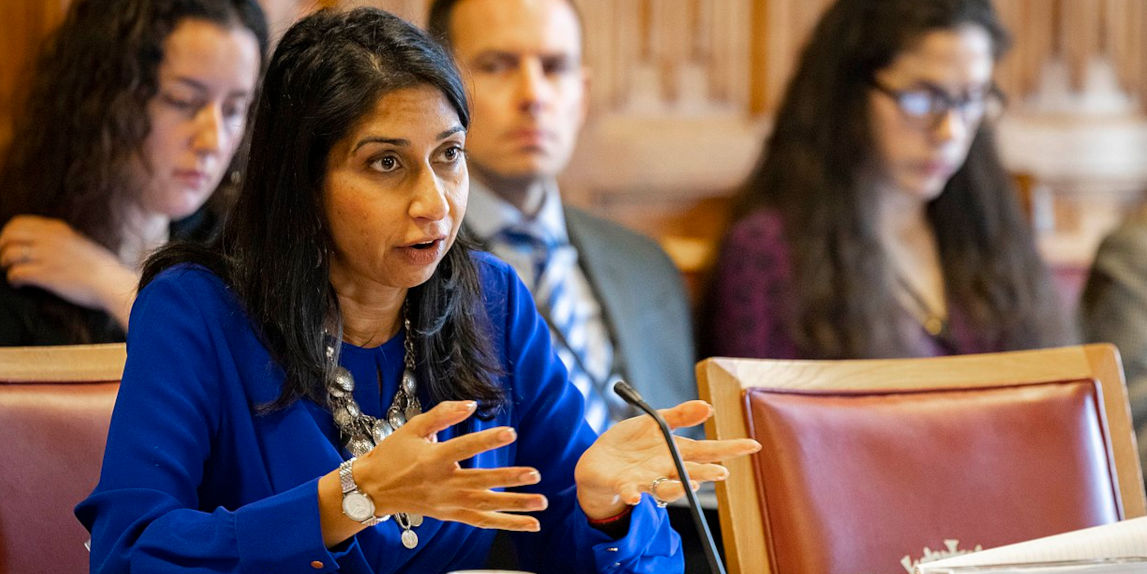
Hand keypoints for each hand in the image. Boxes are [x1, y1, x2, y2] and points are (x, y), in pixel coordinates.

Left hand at [0, 215, 137, 327]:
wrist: (111, 282)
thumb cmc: (100, 267)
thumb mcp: (79, 243)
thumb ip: (60, 240)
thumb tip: (43, 244)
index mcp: (57, 229)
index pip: (19, 222)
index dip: (8, 233)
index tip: (8, 243)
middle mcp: (49, 239)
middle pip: (9, 235)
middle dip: (1, 247)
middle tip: (3, 258)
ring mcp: (47, 256)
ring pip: (9, 254)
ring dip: (5, 264)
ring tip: (10, 271)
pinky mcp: (45, 274)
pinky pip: (16, 273)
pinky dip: (13, 279)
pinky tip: (19, 284)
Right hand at [353, 400, 547, 531]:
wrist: (372, 489)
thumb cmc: (392, 455)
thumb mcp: (413, 428)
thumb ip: (443, 414)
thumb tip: (471, 405)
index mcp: (434, 459)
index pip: (465, 447)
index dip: (488, 440)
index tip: (510, 433)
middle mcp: (443, 483)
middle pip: (480, 481)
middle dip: (509, 479)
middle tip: (534, 474)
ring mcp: (447, 502)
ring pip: (486, 506)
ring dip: (515, 506)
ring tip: (540, 502)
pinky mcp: (450, 514)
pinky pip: (482, 522)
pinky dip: (507, 524)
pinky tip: (529, 523)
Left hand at [573, 400, 760, 519]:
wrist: (598, 460)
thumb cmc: (630, 443)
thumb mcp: (655, 422)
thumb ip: (680, 415)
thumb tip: (709, 406)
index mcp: (675, 451)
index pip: (707, 450)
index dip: (730, 448)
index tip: (753, 445)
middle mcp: (665, 469)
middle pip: (690, 472)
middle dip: (706, 473)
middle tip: (721, 472)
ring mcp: (646, 479)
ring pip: (666, 486)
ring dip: (678, 486)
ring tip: (694, 484)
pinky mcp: (623, 484)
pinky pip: (630, 491)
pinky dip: (633, 494)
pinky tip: (635, 496)